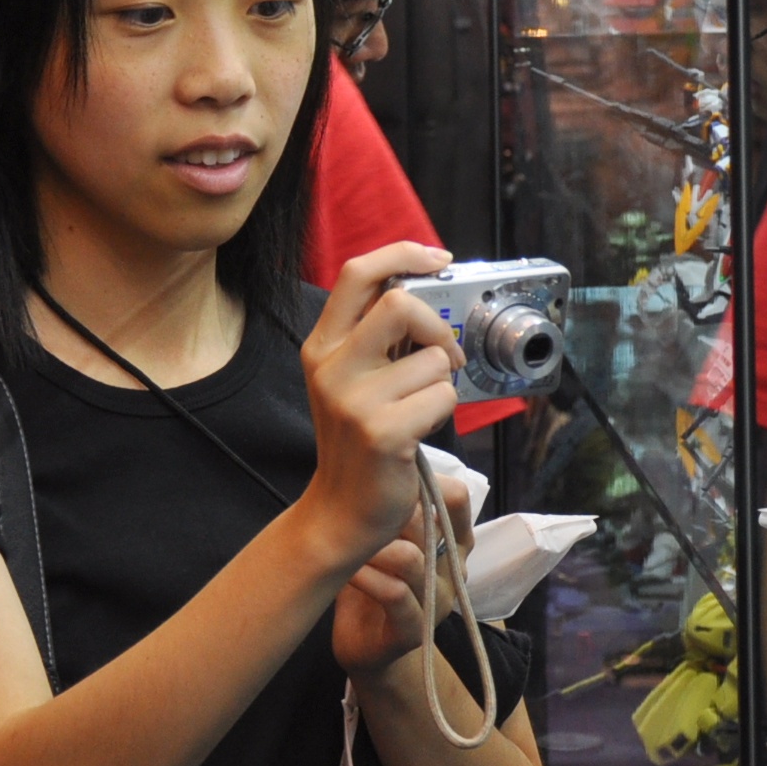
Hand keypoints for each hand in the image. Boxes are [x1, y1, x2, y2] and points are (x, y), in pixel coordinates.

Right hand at [296, 245, 462, 572]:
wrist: (341, 511)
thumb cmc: (359, 440)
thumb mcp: (351, 379)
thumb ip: (377, 337)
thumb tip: (429, 294)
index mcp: (322, 345)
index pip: (359, 274)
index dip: (404, 254)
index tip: (438, 260)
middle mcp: (331, 367)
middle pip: (401, 304)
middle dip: (438, 328)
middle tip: (443, 356)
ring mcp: (353, 400)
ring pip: (433, 359)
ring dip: (442, 383)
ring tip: (419, 408)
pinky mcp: (381, 432)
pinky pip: (441, 397)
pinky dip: (444, 411)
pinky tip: (419, 431)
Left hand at [329, 473, 471, 676]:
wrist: (367, 646)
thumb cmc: (375, 582)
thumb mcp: (386, 540)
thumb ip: (391, 508)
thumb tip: (372, 456)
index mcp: (453, 543)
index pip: (456, 498)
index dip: (422, 481)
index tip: (384, 479)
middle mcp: (453, 570)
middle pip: (429, 524)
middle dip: (387, 514)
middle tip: (353, 510)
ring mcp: (437, 603)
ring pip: (409, 558)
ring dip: (371, 546)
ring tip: (344, 541)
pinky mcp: (414, 629)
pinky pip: (393, 593)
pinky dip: (366, 577)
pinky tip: (347, 571)